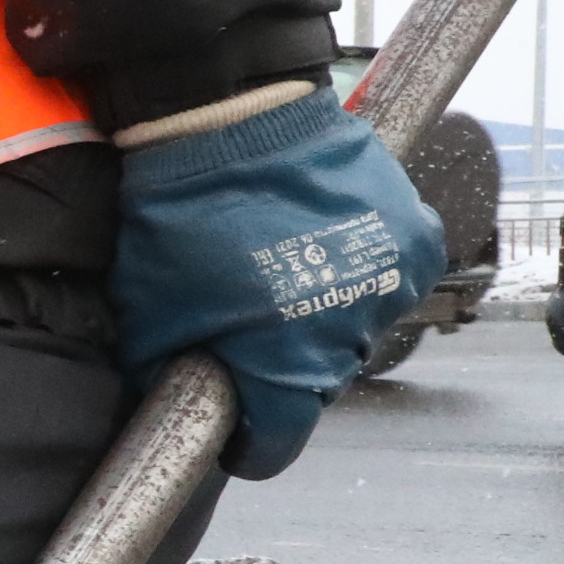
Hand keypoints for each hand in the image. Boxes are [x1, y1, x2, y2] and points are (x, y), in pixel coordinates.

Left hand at [114, 89, 445, 479]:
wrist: (229, 120)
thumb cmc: (181, 217)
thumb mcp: (147, 310)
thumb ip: (160, 373)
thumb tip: (167, 407)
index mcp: (287, 366)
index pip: (277, 443)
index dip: (252, 442)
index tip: (238, 434)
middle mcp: (353, 332)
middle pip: (319, 383)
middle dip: (282, 367)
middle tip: (244, 327)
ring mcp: (391, 280)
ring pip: (356, 327)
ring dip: (324, 314)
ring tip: (278, 274)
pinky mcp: (416, 233)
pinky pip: (390, 274)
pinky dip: (359, 269)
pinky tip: (318, 243)